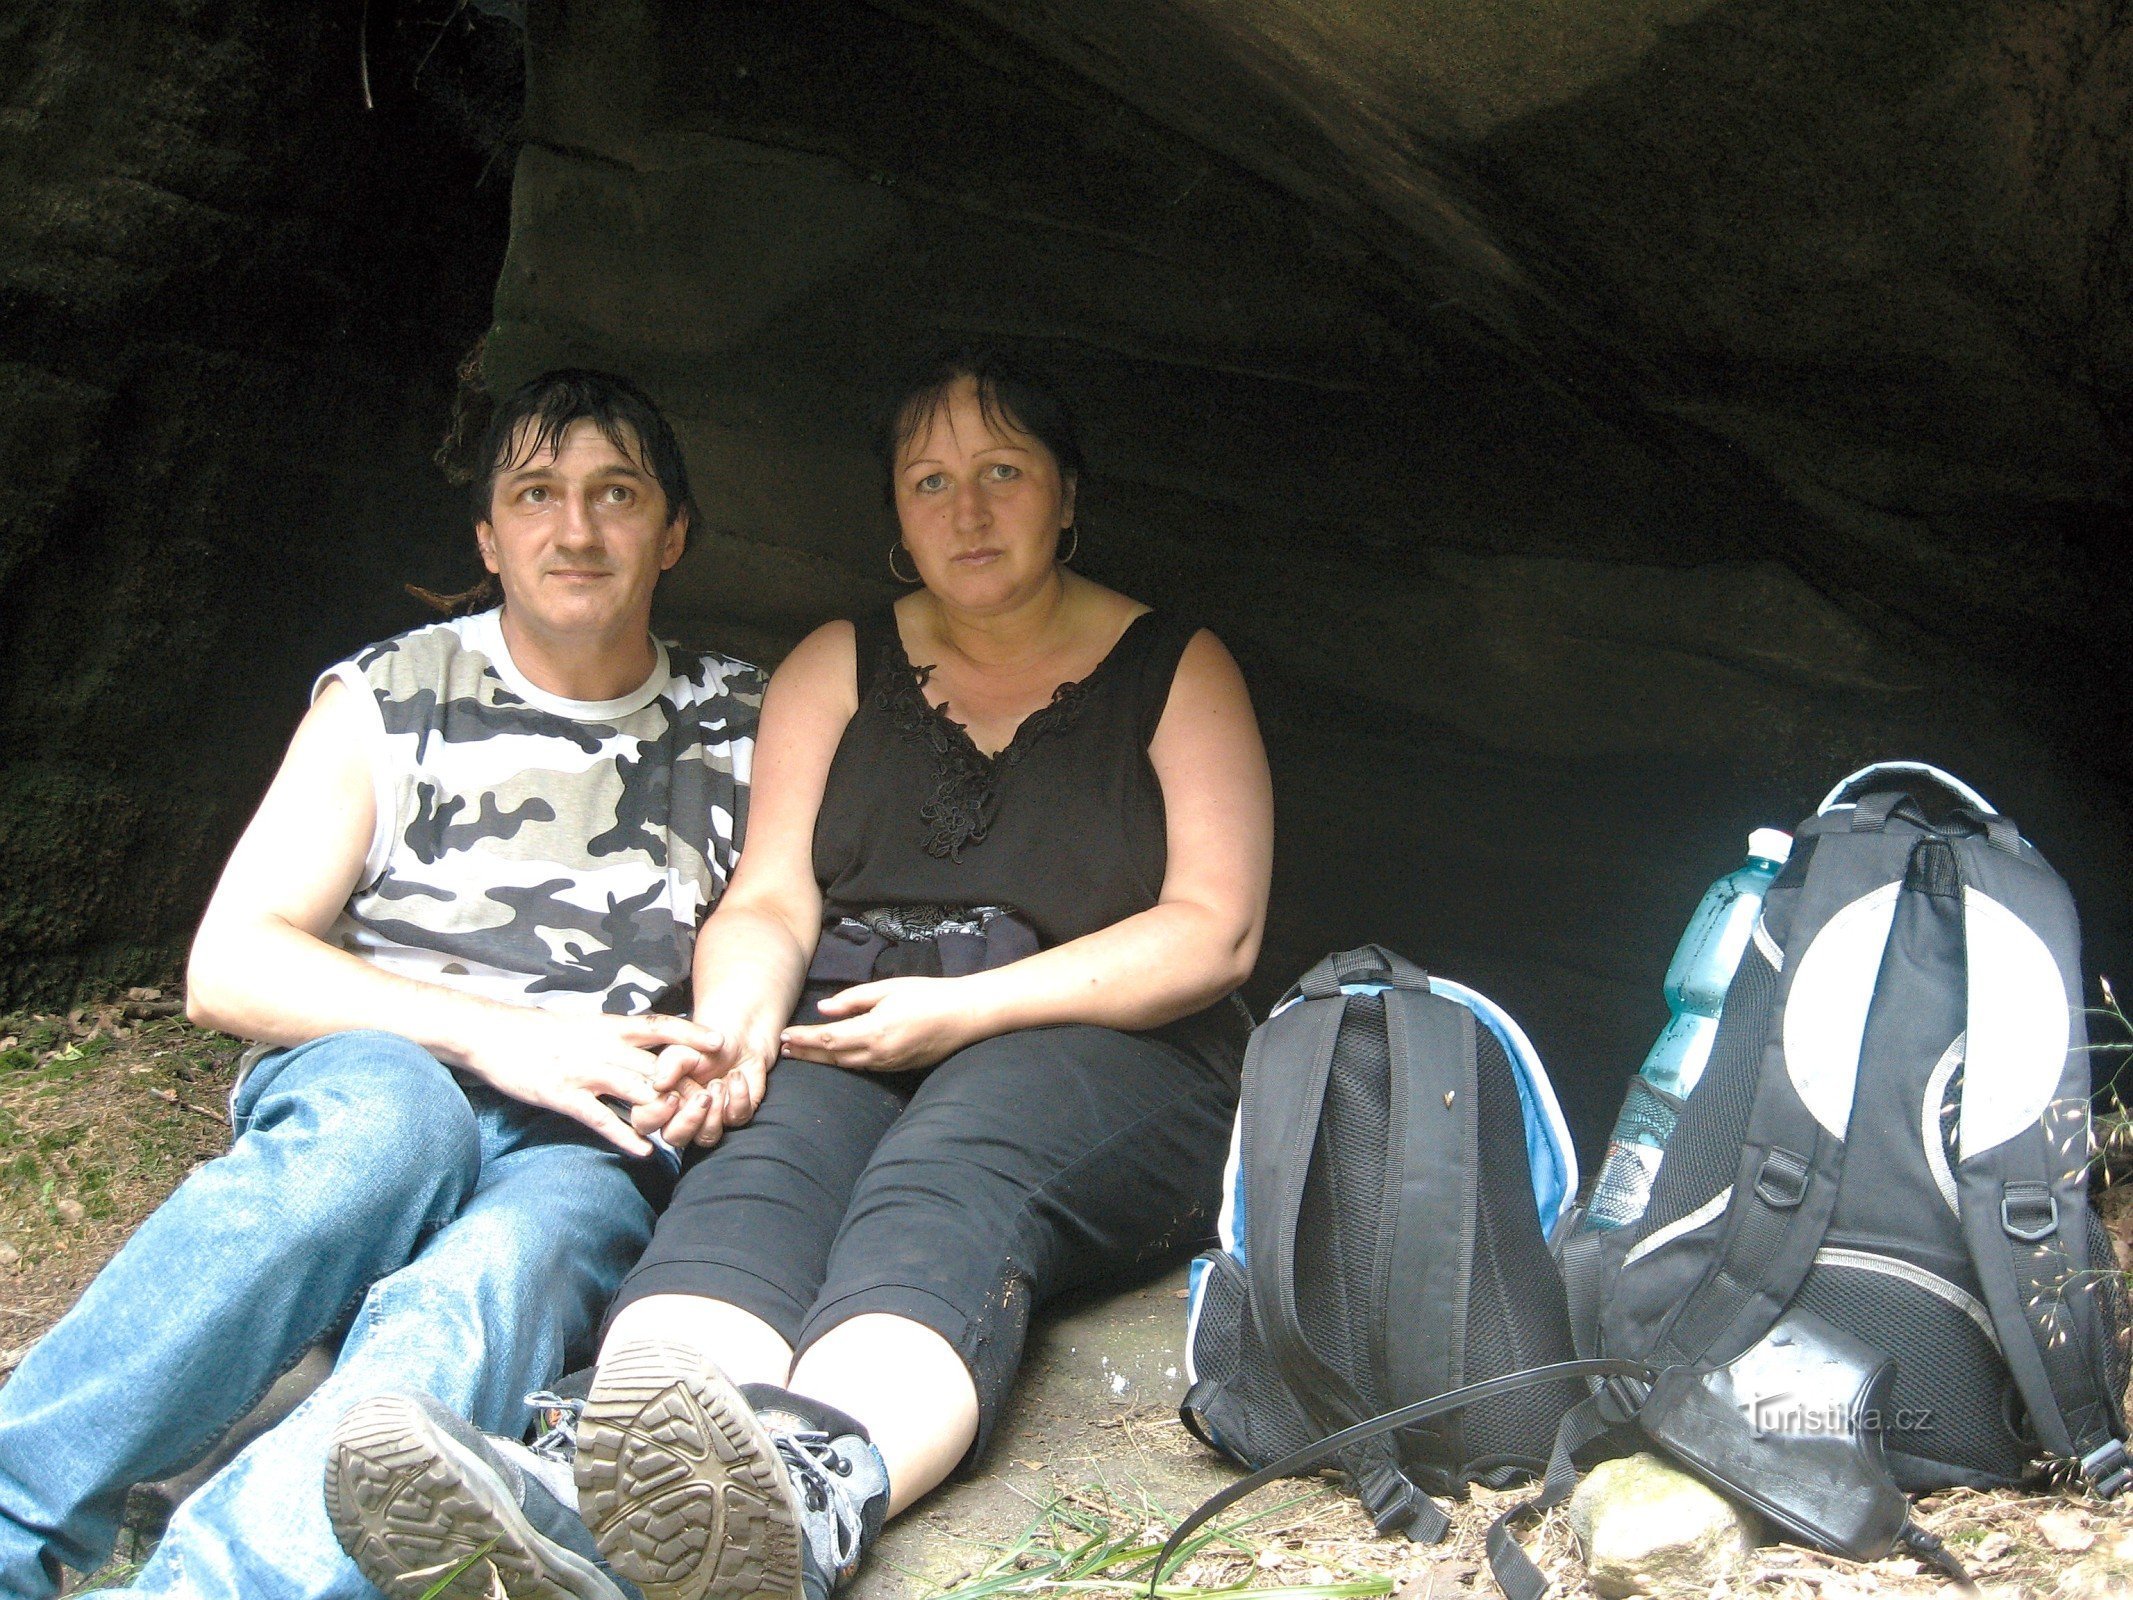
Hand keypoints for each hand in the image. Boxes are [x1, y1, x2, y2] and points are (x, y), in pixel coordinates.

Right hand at [457, 1007, 726, 1156]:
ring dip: (665, 1112)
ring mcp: (584, 1072)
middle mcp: (603, 1047)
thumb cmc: (542, 1032)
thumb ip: (617, 1036)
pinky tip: (646, 1151)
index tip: (721, 1042)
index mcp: (609, 1026)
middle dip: (687, 1085)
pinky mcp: (563, 1096)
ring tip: (687, 1129)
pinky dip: (626, 1136)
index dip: (691, 1035)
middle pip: (657, 1066)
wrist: (493, 1035)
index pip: (659, 1027)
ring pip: (636, 1092)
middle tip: (715, 1102)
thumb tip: (648, 1044)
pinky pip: (602, 1119)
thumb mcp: (585, 1025)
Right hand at [635, 1007, 781, 1149]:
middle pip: (675, 1138)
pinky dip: (739, 1096)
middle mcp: (683, 1116)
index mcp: (663, 1102)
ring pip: (706, 1137)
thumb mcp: (681, 1050)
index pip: (646, 1122)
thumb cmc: (702, 1047)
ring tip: (718, 1083)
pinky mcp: (736, 1115)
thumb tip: (658, 1084)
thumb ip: (668, 1065)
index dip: (655, 1114)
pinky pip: (737, 1118)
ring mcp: (710, 1120)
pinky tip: (736, 1076)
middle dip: (689, 1120)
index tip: (671, 1095)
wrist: (736, 1040)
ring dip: (714, 1112)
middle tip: (702, 1096)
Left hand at [779, 976, 982, 1072]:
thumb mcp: (888, 989)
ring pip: (846, 1065)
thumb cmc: (928, 995)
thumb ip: (853, 999)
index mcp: (874, 1031)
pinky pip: (862, 1067)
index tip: (784, 1035)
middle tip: (783, 1050)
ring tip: (801, 1054)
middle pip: (832, 1057)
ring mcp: (888, 1064)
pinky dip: (842, 1062)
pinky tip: (833, 1057)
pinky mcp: (897, 1068)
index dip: (804, 1039)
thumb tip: (823, 1009)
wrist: (965, 1016)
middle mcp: (878, 1053)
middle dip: (806, 1053)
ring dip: (822, 1060)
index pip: (828, 1039)